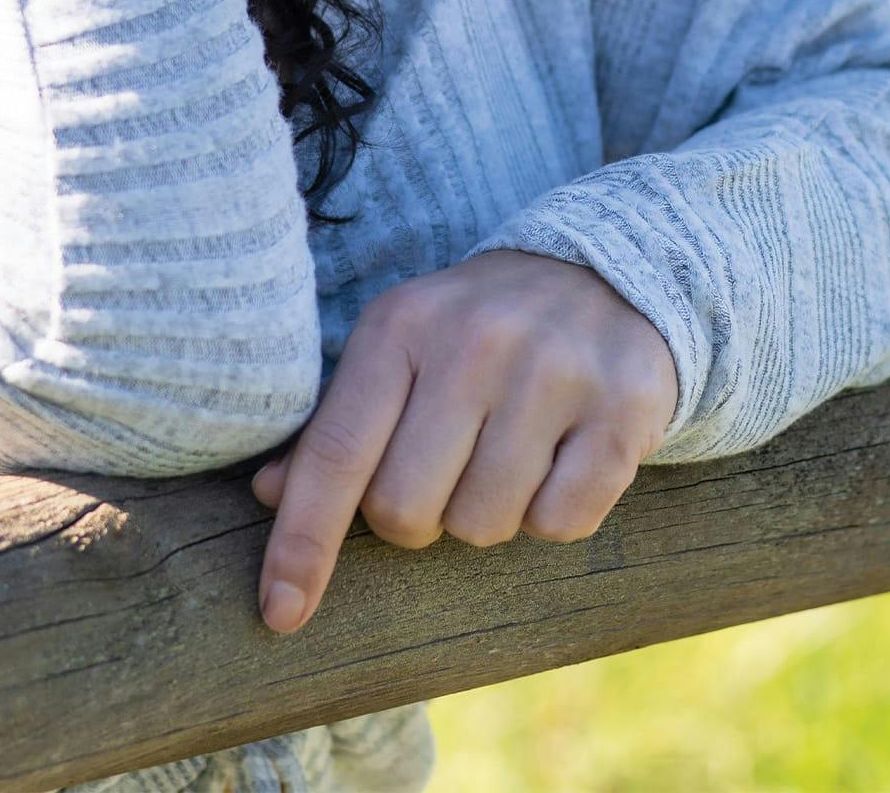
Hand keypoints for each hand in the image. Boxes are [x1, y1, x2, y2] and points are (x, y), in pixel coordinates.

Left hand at [250, 248, 678, 632]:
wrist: (599, 274)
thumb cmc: (471, 331)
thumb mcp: (395, 350)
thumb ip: (336, 423)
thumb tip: (268, 493)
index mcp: (400, 326)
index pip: (335, 453)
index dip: (302, 542)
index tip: (279, 614)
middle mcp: (473, 342)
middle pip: (404, 510)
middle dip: (414, 520)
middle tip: (442, 471)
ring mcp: (552, 373)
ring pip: (483, 525)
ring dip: (485, 516)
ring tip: (504, 454)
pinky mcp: (621, 409)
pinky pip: (561, 524)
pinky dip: (552, 515)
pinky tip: (558, 459)